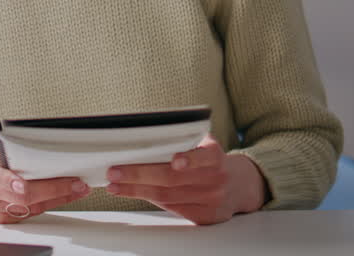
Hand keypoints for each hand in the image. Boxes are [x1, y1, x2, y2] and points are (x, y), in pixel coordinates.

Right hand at [0, 140, 91, 223]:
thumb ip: (14, 149)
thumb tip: (48, 143)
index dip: (10, 183)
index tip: (23, 185)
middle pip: (22, 197)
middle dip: (52, 190)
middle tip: (76, 182)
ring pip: (32, 207)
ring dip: (59, 197)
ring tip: (80, 186)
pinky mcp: (5, 220)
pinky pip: (34, 212)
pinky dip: (53, 202)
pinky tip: (68, 194)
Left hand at [104, 136, 268, 224]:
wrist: (238, 185)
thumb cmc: (210, 160)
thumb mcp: (204, 144)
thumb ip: (183, 141)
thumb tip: (143, 137)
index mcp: (216, 156)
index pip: (204, 157)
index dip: (190, 159)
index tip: (176, 160)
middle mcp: (216, 179)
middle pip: (172, 179)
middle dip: (139, 174)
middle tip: (115, 171)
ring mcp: (210, 200)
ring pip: (166, 195)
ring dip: (135, 190)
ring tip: (114, 184)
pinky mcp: (203, 216)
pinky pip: (170, 207)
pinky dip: (147, 198)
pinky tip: (131, 192)